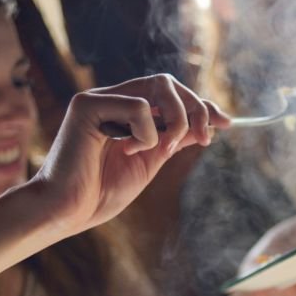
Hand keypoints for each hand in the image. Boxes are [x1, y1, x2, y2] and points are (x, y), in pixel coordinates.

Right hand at [32, 74, 229, 234]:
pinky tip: (127, 149)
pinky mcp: (86, 105)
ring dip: (177, 119)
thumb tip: (204, 124)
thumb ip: (170, 141)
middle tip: (205, 139)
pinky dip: (145, 133)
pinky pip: (138, 107)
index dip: (199, 105)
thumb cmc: (100, 194)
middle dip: (196, 109)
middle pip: (167, 83)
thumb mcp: (148, 163)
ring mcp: (98, 99)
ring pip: (158, 87)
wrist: (68, 212)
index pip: (168, 95)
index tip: (226, 122)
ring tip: (165, 148)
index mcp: (124, 113)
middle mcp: (111, 100)